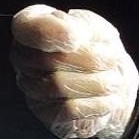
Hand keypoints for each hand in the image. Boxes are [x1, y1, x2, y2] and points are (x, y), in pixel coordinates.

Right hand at [11, 4, 138, 138]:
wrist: (114, 82)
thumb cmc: (98, 50)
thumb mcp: (96, 27)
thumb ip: (82, 24)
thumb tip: (71, 35)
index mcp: (31, 28)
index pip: (27, 28)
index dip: (52, 32)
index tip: (77, 37)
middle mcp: (23, 58)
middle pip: (49, 59)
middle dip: (91, 60)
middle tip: (113, 60)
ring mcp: (31, 88)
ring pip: (59, 85)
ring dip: (98, 83)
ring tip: (114, 80)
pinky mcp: (47, 114)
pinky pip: (69, 109)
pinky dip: (96, 103)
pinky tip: (108, 99)